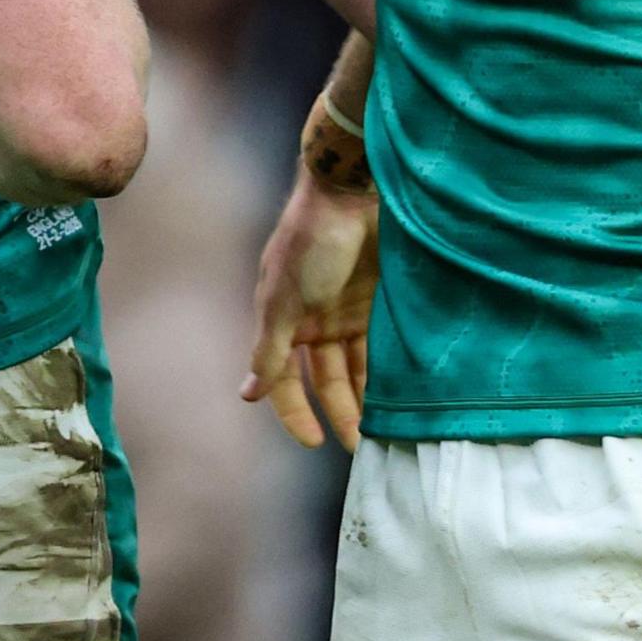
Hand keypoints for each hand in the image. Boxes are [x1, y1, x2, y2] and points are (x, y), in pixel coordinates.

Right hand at [240, 169, 375, 449]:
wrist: (354, 194)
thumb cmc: (310, 242)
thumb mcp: (283, 300)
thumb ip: (270, 349)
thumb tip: (247, 393)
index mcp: (281, 321)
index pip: (282, 378)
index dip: (293, 411)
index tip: (312, 443)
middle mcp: (311, 322)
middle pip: (322, 378)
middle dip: (336, 412)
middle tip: (357, 446)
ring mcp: (343, 313)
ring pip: (352, 369)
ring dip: (361, 399)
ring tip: (378, 430)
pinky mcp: (373, 305)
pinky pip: (376, 349)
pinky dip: (381, 373)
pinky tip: (394, 396)